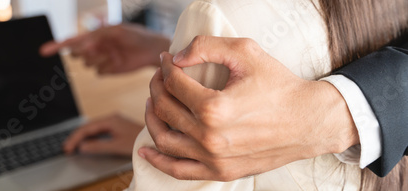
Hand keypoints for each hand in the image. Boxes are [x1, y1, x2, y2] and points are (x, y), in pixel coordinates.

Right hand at [40, 24, 169, 73]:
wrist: (152, 51)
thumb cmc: (136, 36)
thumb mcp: (117, 31)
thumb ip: (98, 37)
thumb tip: (83, 46)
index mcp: (95, 35)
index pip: (71, 40)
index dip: (57, 46)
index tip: (43, 51)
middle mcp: (95, 47)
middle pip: (77, 53)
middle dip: (85, 52)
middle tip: (99, 48)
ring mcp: (101, 59)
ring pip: (87, 64)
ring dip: (98, 60)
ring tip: (114, 54)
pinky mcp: (108, 69)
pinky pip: (99, 72)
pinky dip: (106, 68)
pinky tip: (118, 62)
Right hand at [63, 114, 142, 156]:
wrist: (156, 139)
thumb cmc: (140, 141)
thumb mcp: (117, 146)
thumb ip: (98, 146)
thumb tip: (82, 147)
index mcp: (110, 120)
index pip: (86, 128)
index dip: (75, 138)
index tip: (67, 148)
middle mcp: (112, 118)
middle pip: (88, 127)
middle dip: (76, 137)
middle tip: (67, 148)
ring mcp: (115, 122)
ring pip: (94, 129)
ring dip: (83, 137)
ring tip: (73, 147)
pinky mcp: (118, 127)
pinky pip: (100, 131)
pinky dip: (91, 137)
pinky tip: (87, 143)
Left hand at [138, 36, 359, 180]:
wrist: (309, 121)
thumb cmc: (280, 86)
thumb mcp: (247, 53)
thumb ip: (207, 47)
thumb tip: (177, 57)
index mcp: (214, 108)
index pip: (173, 84)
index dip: (165, 68)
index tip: (166, 60)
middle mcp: (209, 137)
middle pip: (165, 109)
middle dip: (156, 87)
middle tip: (159, 77)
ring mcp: (213, 158)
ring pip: (164, 139)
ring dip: (152, 118)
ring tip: (152, 104)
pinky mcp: (220, 171)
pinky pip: (178, 170)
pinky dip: (158, 160)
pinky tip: (146, 150)